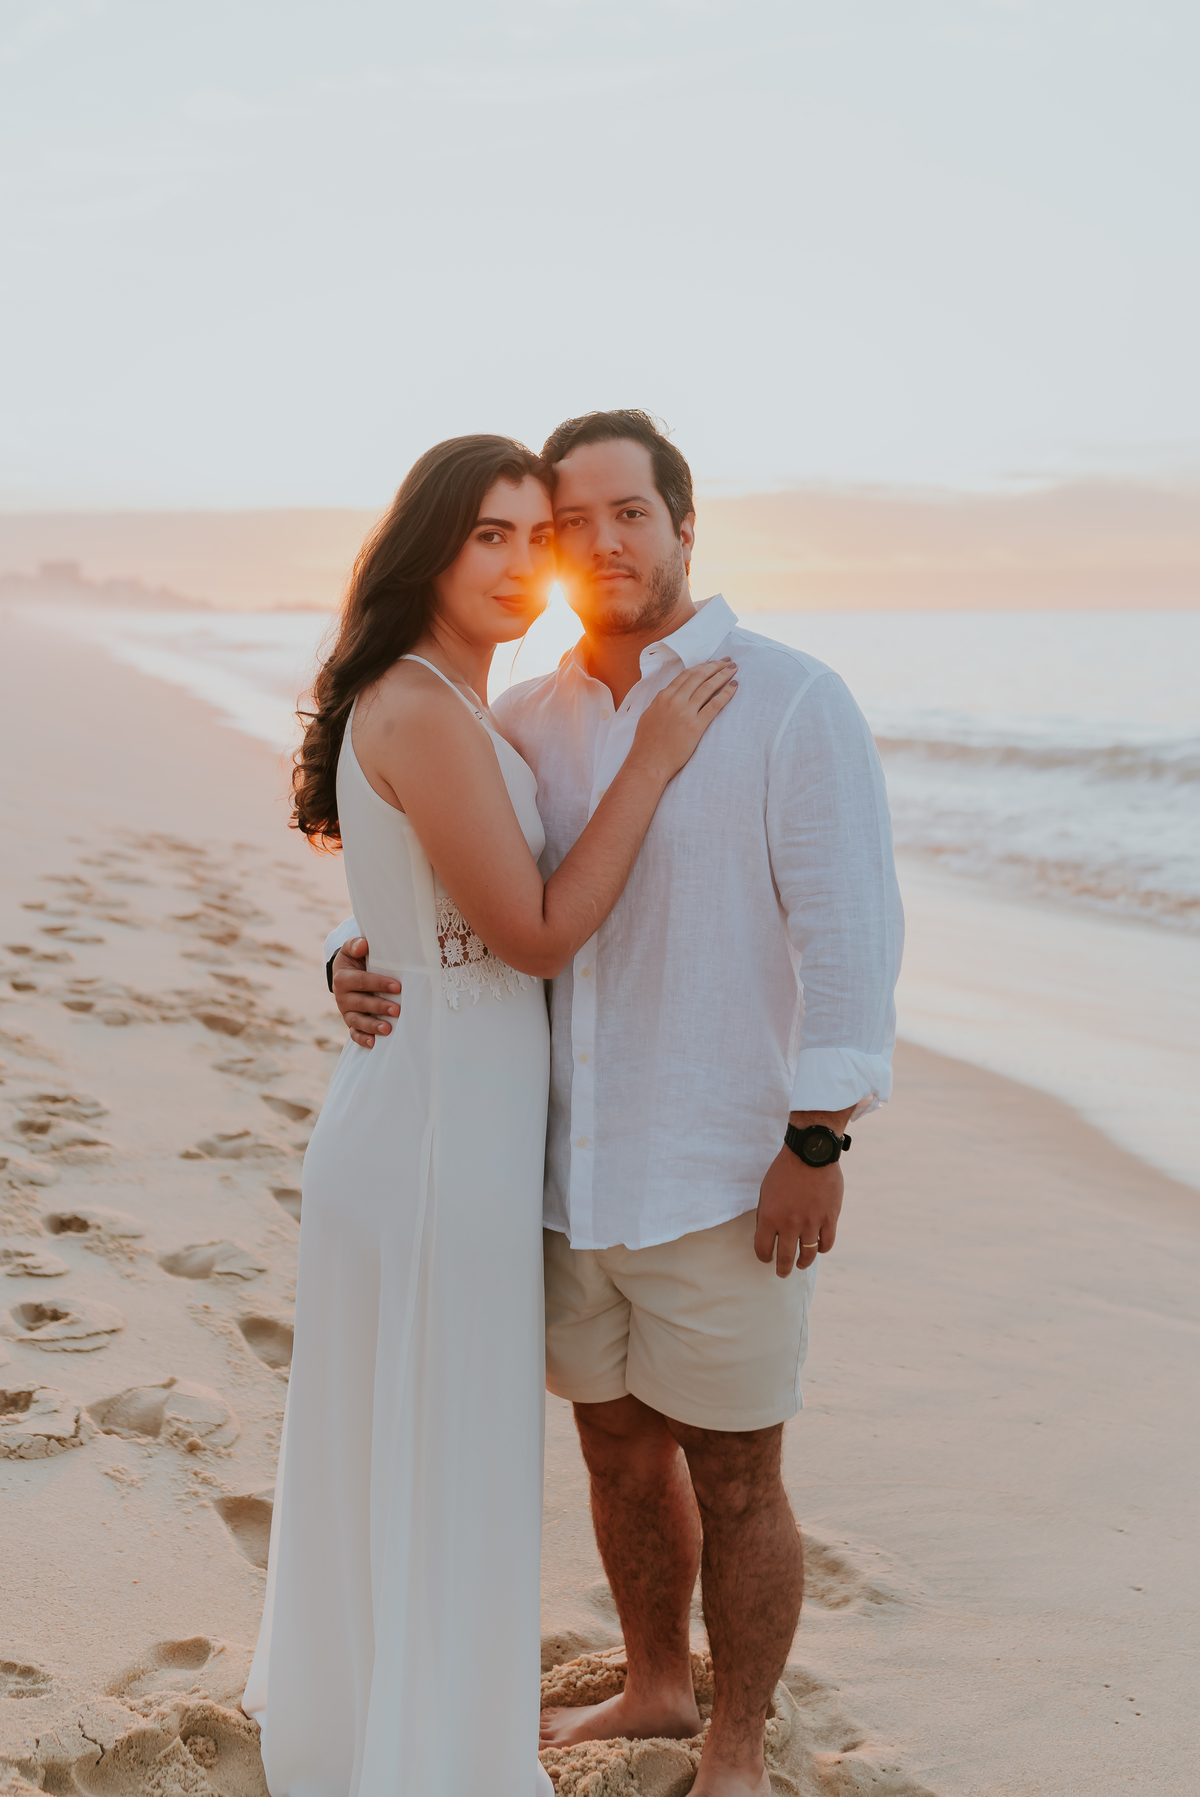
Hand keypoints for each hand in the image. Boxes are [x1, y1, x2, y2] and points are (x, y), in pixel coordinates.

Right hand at [332, 936, 400, 1049]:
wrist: (346, 973)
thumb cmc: (355, 959)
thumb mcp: (352, 949)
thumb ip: (356, 944)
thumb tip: (364, 945)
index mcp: (343, 978)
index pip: (362, 981)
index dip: (379, 984)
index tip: (397, 987)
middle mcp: (342, 997)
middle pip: (361, 1003)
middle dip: (379, 1007)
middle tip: (398, 1010)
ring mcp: (346, 1011)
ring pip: (357, 1021)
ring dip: (372, 1026)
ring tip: (388, 1029)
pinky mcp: (351, 1022)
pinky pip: (354, 1034)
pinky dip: (362, 1039)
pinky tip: (374, 1043)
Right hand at [628, 659, 736, 783]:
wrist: (649, 762)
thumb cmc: (647, 744)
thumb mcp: (649, 716)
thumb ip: (661, 703)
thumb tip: (670, 695)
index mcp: (663, 697)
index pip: (686, 675)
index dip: (701, 667)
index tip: (712, 663)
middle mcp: (674, 700)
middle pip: (699, 676)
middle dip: (715, 666)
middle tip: (727, 661)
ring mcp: (685, 712)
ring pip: (708, 687)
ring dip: (723, 676)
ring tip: (733, 670)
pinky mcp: (696, 726)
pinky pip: (715, 705)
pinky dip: (726, 694)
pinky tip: (734, 687)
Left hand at [753, 1150, 842, 1277]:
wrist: (810, 1153)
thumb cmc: (784, 1170)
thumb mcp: (766, 1191)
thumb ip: (765, 1214)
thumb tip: (766, 1234)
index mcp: (770, 1217)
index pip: (763, 1249)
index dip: (764, 1257)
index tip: (767, 1259)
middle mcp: (790, 1224)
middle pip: (786, 1258)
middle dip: (783, 1269)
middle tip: (782, 1273)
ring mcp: (811, 1222)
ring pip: (808, 1254)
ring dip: (803, 1263)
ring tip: (801, 1264)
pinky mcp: (830, 1218)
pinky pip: (826, 1243)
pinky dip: (822, 1248)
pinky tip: (818, 1248)